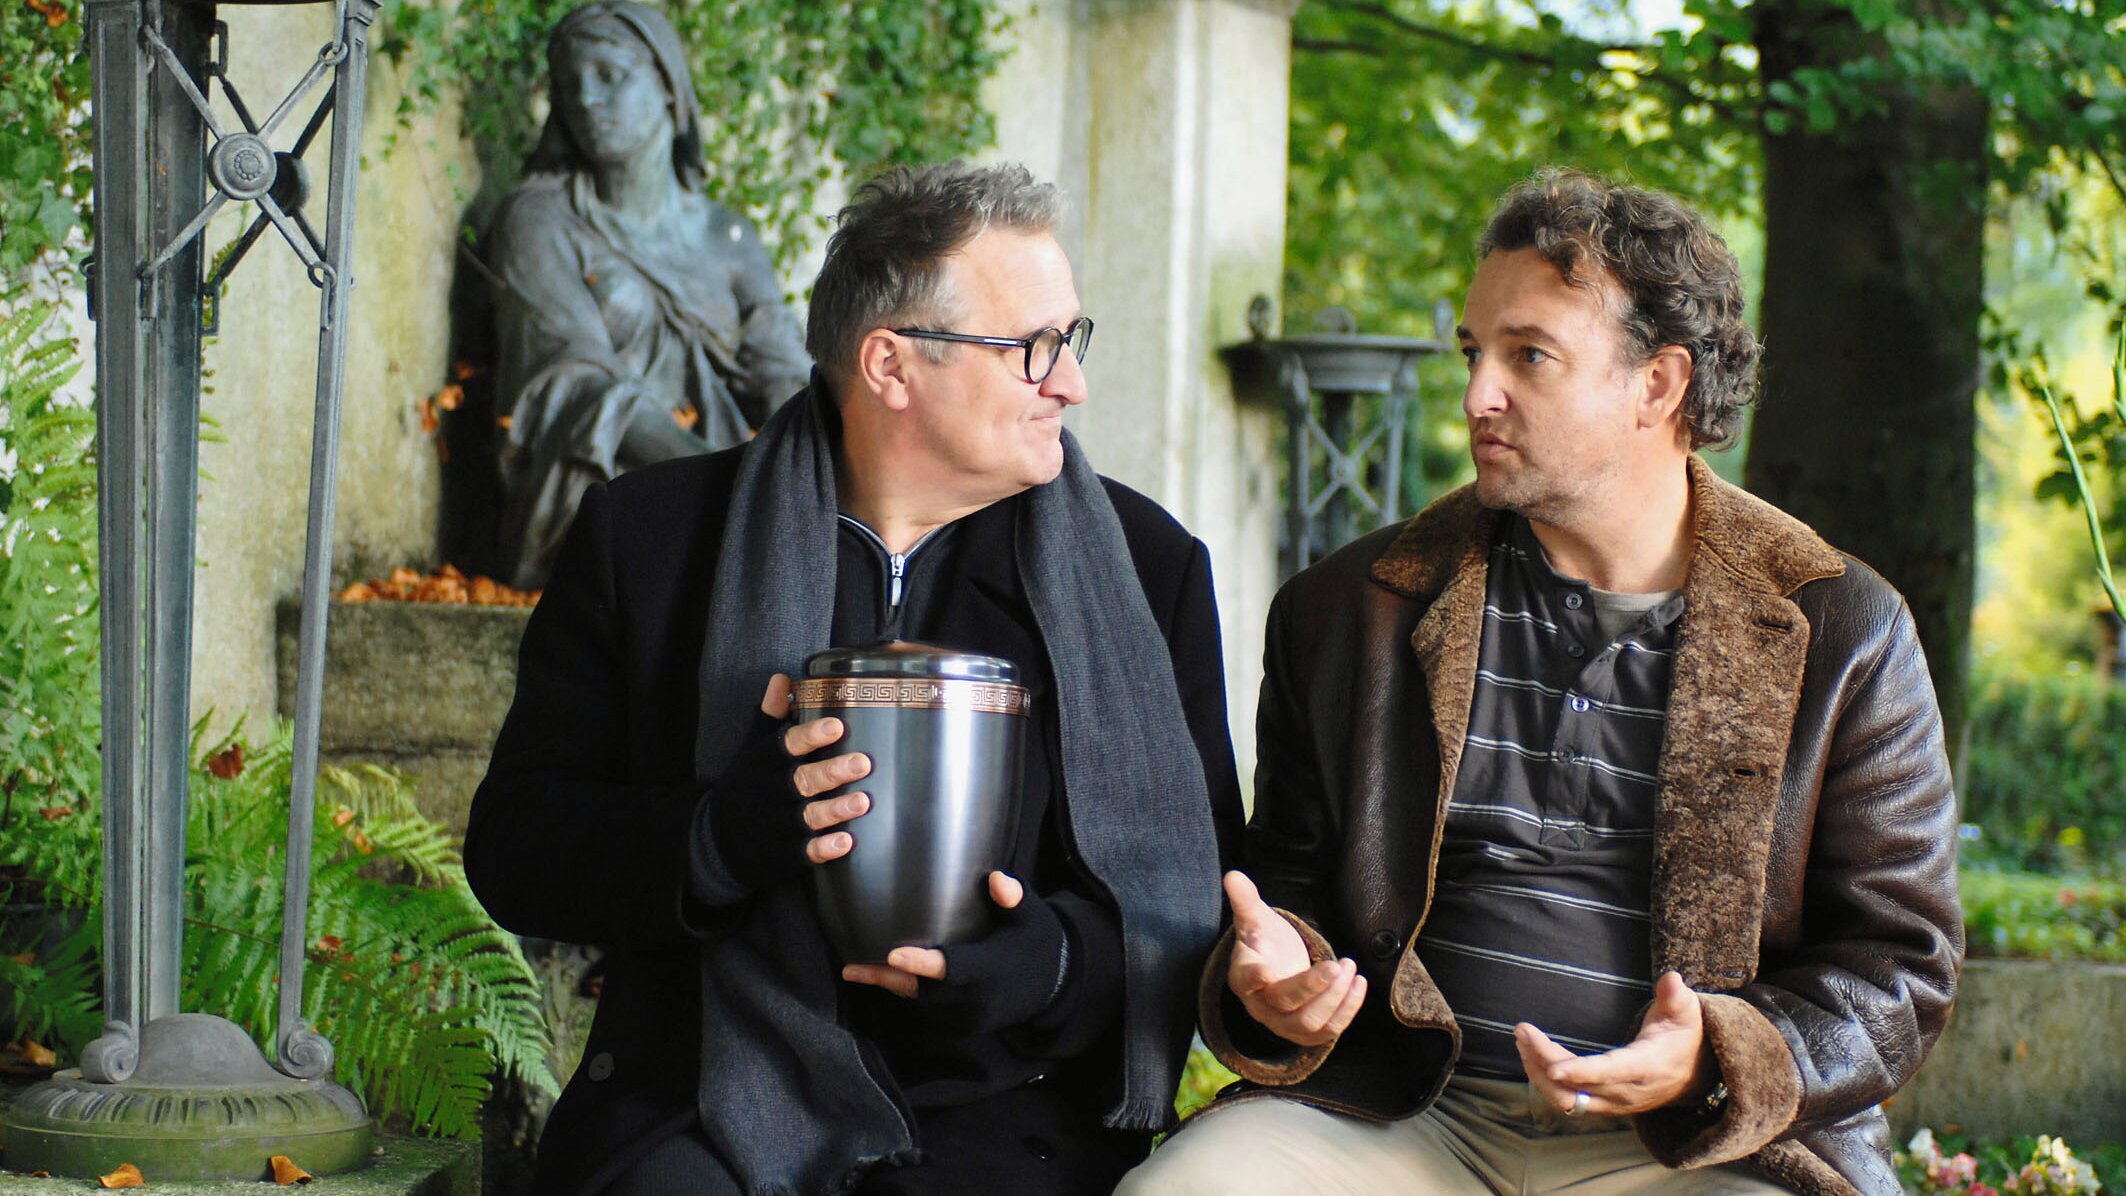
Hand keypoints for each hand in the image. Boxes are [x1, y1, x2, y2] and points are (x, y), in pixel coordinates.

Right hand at [702, 675, 873, 890]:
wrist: (714, 842)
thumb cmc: (746, 786)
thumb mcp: (752, 751)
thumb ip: (770, 717)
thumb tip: (783, 678)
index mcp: (761, 763)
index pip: (785, 746)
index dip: (809, 736)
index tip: (836, 726)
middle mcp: (767, 793)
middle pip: (799, 781)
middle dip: (830, 773)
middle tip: (863, 763)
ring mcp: (774, 826)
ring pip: (805, 817)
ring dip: (834, 810)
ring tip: (863, 801)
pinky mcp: (781, 855)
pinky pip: (803, 853)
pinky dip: (823, 849)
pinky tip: (846, 843)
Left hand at [841, 872, 1070, 1033]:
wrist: (1055, 986)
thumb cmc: (1039, 944)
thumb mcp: (1033, 918)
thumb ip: (1014, 900)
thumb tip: (996, 879)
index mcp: (993, 970)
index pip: (955, 968)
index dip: (924, 963)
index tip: (894, 954)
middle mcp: (978, 999)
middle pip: (926, 990)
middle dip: (889, 979)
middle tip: (853, 967)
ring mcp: (970, 1017)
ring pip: (923, 1003)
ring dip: (891, 987)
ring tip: (856, 970)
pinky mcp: (964, 1024)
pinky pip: (929, 1010)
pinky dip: (907, 994)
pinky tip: (882, 977)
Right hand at [1224, 870, 1365, 1046]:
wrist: (1277, 972)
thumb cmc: (1265, 943)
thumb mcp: (1255, 919)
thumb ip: (1245, 900)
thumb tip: (1233, 875)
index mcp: (1244, 977)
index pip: (1246, 981)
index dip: (1255, 978)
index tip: (1265, 971)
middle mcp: (1261, 1007)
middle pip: (1285, 1003)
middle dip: (1312, 986)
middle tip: (1336, 965)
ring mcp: (1284, 1024)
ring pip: (1310, 1023)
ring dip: (1335, 998)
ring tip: (1349, 966)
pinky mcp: (1307, 1034)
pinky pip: (1329, 1031)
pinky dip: (1348, 1010)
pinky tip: (1359, 983)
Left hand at [1515, 971, 1715, 1116]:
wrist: (1694, 1074)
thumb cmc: (1684, 1036)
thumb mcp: (1686, 1012)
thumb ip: (1675, 996)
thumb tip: (1671, 978)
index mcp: (1646, 1067)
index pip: (1609, 1073)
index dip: (1580, 1072)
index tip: (1553, 1067)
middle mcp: (1626, 1091)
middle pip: (1575, 1088)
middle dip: (1543, 1061)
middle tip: (1522, 1030)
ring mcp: (1612, 1102)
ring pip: (1565, 1099)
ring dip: (1539, 1072)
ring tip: (1522, 1038)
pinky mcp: (1602, 1105)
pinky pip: (1566, 1100)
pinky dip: (1546, 1081)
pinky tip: (1533, 1054)